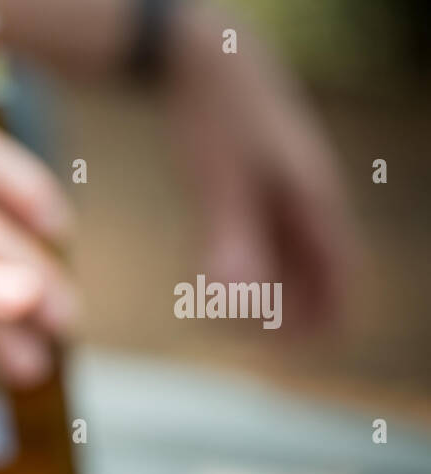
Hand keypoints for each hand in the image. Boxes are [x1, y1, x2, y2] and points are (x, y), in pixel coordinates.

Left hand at [164, 4, 354, 328]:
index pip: (339, 280)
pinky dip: (245, 271)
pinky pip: (264, 246)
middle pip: (315, 279)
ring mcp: (285, 197)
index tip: (278, 345)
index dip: (317, 323)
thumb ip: (232, 243)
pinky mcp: (256, 191)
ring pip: (289, 265)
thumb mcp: (221, 184)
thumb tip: (240, 303)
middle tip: (236, 333)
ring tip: (219, 313)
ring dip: (263, 296)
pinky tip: (211, 282)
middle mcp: (308, 204)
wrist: (202, 60)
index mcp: (315, 204)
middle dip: (284, 315)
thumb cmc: (216, 120)